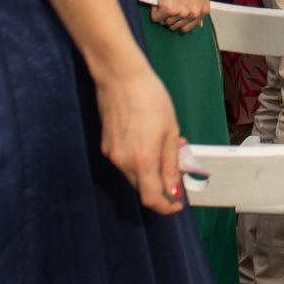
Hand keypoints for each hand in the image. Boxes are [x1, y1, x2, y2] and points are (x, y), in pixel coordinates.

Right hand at [97, 59, 186, 213]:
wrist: (120, 77)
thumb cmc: (149, 98)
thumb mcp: (170, 131)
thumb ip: (171, 164)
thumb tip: (175, 189)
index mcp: (142, 160)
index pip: (152, 199)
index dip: (166, 206)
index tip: (177, 203)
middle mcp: (122, 162)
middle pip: (142, 189)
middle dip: (161, 186)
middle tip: (177, 170)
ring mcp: (111, 155)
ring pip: (133, 176)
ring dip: (150, 172)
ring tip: (165, 148)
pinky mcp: (105, 146)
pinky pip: (124, 163)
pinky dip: (139, 161)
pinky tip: (149, 142)